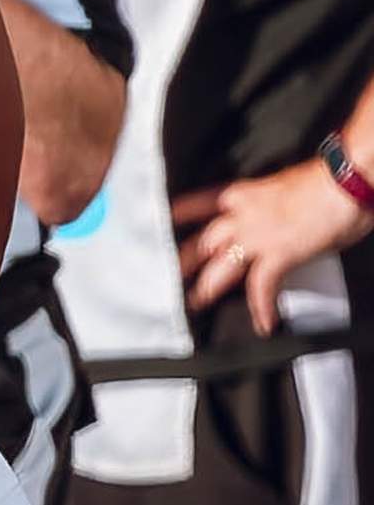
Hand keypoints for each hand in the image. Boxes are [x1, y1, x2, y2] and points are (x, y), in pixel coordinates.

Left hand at [179, 163, 373, 336]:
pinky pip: (261, 286)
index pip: (197, 203)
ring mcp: (256, 236)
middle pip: (202, 241)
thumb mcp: (283, 187)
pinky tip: (263, 323)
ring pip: (220, 267)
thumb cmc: (323, 180)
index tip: (161, 225)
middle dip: (185, 261)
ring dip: (208, 288)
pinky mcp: (278, 254)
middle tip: (169, 275)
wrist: (343, 181)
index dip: (177, 216)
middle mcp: (241, 214)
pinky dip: (262, 307)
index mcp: (241, 193)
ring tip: (197, 303)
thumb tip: (275, 217)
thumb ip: (269, 204)